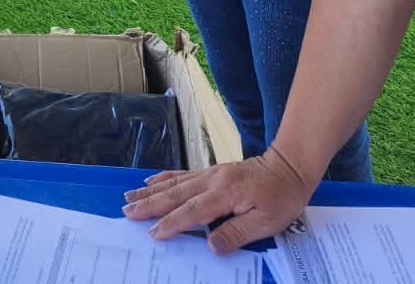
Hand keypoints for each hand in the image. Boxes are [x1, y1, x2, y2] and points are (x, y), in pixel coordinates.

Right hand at [122, 145, 315, 252]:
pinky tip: (152, 181)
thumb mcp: (267, 223)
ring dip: (150, 191)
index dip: (172, 223)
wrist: (288, 166)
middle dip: (149, 204)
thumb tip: (211, 246)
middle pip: (175, 194)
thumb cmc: (281, 198)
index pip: (192, 212)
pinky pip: (182, 174)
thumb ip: (238, 233)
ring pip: (174, 183)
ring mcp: (210, 173)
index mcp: (225, 194)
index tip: (152, 233)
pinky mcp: (211, 171)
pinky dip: (164, 178)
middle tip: (126, 211)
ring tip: (129, 197)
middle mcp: (212, 180)